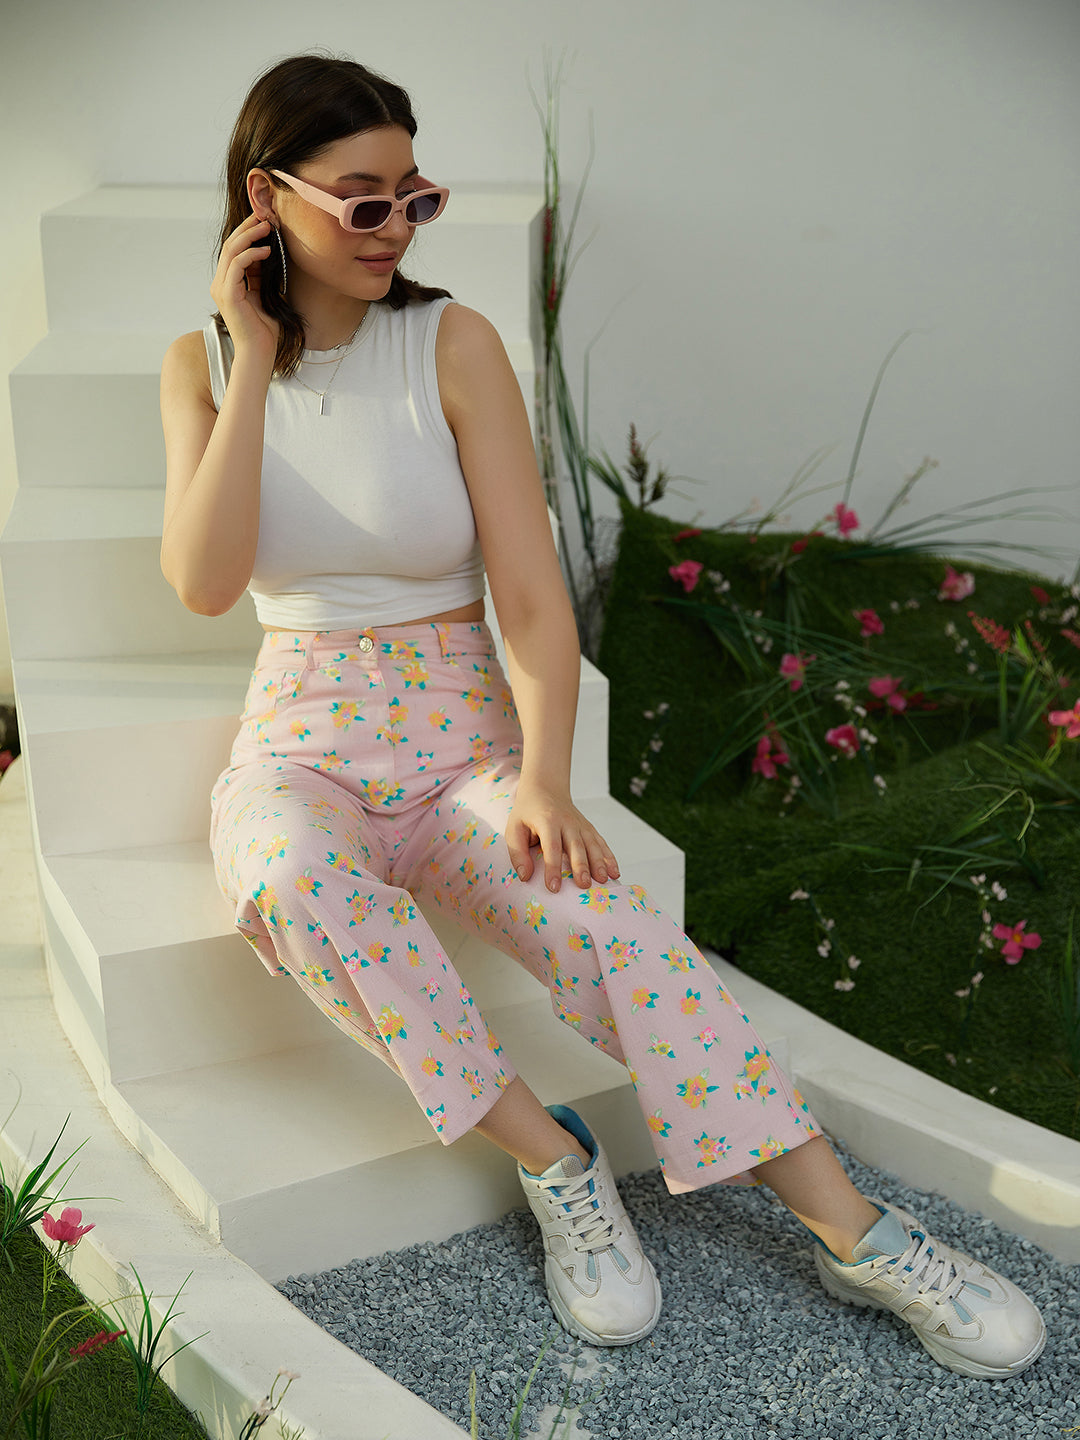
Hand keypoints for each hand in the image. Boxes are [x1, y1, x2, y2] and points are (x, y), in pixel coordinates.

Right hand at [209, 214, 280, 360]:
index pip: (234, 250)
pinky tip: (267, 250)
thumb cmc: (264, 329)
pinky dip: (252, 254)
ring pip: (232, 251)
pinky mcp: (228, 294)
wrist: (259, 352)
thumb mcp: (264, 294)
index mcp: (228, 283)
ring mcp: (222, 288)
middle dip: (248, 227)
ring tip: (268, 226)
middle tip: (267, 215)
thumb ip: (260, 275)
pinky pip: (237, 265)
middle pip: (231, 245)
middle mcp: (220, 283)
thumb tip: (267, 252)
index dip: (248, 232)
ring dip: (250, 235)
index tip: (266, 220)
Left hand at [505, 779, 620, 892]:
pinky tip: (614, 872)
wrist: (545, 789)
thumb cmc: (527, 813)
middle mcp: (567, 822)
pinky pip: (601, 843)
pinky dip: (609, 857)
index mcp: (547, 821)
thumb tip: (526, 876)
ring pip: (592, 844)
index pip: (551, 847)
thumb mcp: (514, 829)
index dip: (553, 868)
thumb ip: (517, 852)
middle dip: (581, 866)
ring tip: (603, 881)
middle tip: (583, 885)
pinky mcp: (588, 828)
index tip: (554, 888)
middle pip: (576, 846)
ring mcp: (580, 824)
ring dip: (599, 863)